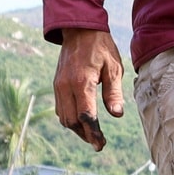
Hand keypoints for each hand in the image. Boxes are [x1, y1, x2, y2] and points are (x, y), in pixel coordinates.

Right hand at [53, 28, 125, 151]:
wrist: (79, 29)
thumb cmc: (101, 47)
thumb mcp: (114, 68)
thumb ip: (114, 92)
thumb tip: (117, 114)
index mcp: (81, 82)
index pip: (86, 115)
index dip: (93, 133)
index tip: (100, 145)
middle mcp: (65, 86)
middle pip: (72, 121)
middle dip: (85, 134)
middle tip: (99, 143)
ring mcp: (58, 86)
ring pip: (63, 117)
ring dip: (77, 129)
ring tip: (92, 135)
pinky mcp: (56, 85)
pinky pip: (60, 109)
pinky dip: (70, 119)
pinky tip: (82, 121)